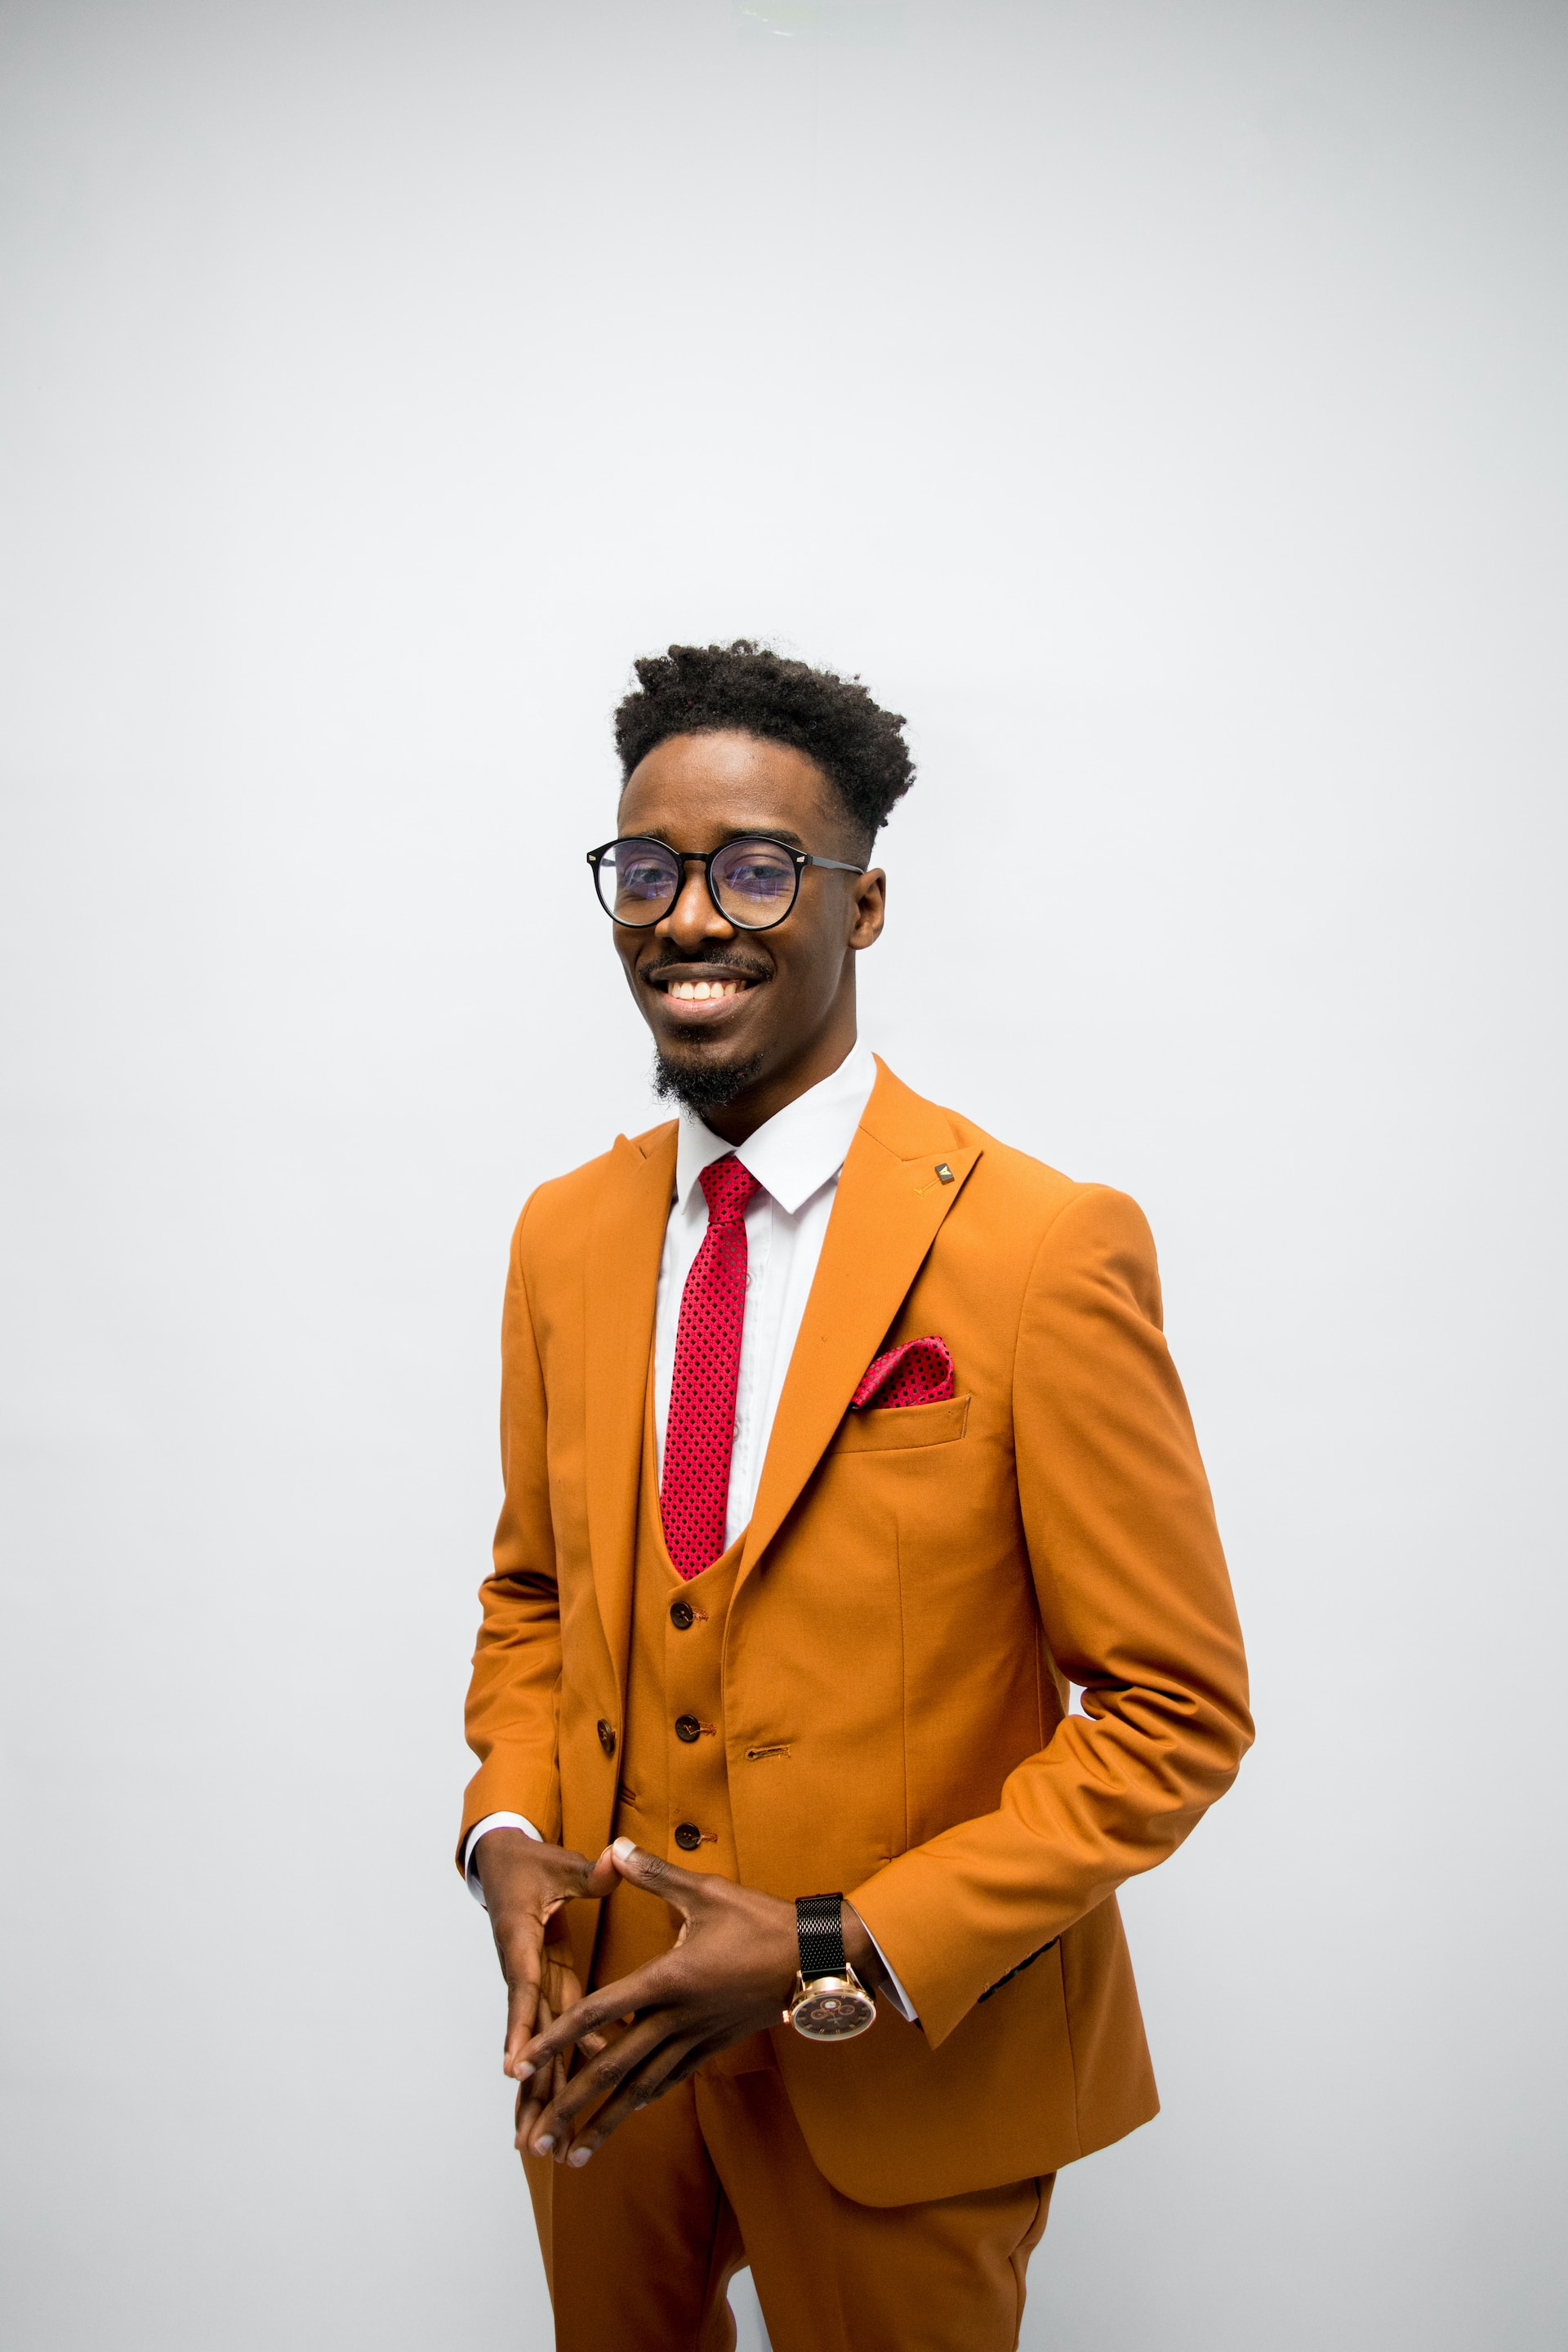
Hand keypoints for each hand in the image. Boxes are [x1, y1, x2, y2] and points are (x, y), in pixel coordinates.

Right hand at [471, 1829, 616, 2153]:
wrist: (502, 1866)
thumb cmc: (531, 1864)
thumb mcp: (557, 1863)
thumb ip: (588, 1870)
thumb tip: (614, 1858)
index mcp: (521, 1941)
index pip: (523, 1988)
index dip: (521, 2027)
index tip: (513, 2067)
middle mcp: (522, 1973)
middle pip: (527, 2038)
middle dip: (530, 2090)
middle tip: (530, 2139)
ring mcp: (534, 1987)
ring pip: (538, 2049)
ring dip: (539, 2098)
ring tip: (538, 2148)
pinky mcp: (546, 1990)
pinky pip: (554, 2036)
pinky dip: (558, 2071)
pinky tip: (566, 2109)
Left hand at [514, 1839, 888, 2167]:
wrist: (815, 1960)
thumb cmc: (760, 1922)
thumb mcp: (706, 1891)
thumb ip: (654, 1874)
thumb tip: (614, 1847)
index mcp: (665, 1980)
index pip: (596, 2014)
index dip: (554, 2040)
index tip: (521, 2066)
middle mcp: (675, 2019)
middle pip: (611, 2070)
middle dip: (570, 2107)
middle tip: (536, 2141)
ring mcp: (696, 2039)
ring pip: (640, 2089)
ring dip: (603, 2123)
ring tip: (570, 2155)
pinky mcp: (713, 2046)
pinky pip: (668, 2081)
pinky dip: (641, 2101)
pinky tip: (625, 2116)